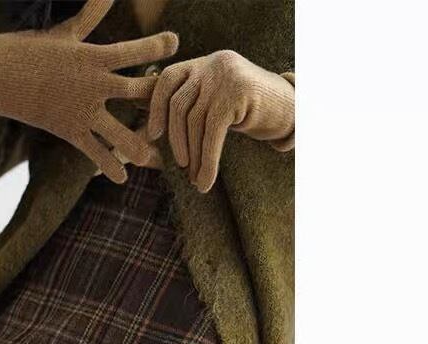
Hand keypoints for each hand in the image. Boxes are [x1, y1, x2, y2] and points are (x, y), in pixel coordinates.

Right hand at [0, 0, 178, 182]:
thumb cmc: (29, 49)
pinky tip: (122, 179)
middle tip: (181, 109)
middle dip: (159, 101)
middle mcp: (92, 85)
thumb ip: (91, 12)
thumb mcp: (64, 32)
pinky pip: (94, 152)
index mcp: (93, 56)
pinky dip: (108, 166)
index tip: (175, 42)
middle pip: (138, 94)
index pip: (133, 51)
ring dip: (140, 147)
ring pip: (119, 133)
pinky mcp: (68, 131)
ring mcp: (81, 111)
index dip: (156, 46)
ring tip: (157, 160)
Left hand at [147, 50, 294, 191]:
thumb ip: (186, 108)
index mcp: (202, 63)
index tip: (154, 135)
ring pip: (195, 123)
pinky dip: (207, 162)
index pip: (168, 80)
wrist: (293, 110)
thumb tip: (148, 128)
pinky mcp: (237, 93)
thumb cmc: (246, 112)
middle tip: (183, 169)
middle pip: (179, 106)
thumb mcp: (212, 105)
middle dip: (177, 142)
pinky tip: (206, 182)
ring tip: (196, 180)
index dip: (156, 108)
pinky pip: (212, 134)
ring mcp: (225, 75)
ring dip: (194, 158)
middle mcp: (213, 64)